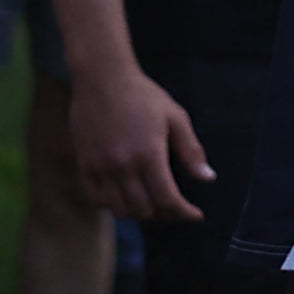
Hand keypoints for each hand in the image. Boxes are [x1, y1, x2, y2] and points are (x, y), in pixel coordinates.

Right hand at [69, 51, 215, 224]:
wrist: (102, 78)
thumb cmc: (143, 95)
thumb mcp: (175, 117)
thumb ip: (191, 151)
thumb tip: (208, 179)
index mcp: (149, 154)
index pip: (167, 199)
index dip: (184, 212)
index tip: (196, 215)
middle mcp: (122, 166)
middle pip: (145, 209)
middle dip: (165, 214)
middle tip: (175, 206)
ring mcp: (100, 168)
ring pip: (120, 209)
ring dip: (139, 212)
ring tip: (153, 203)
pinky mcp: (85, 165)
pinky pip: (98, 199)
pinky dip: (114, 205)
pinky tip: (127, 196)